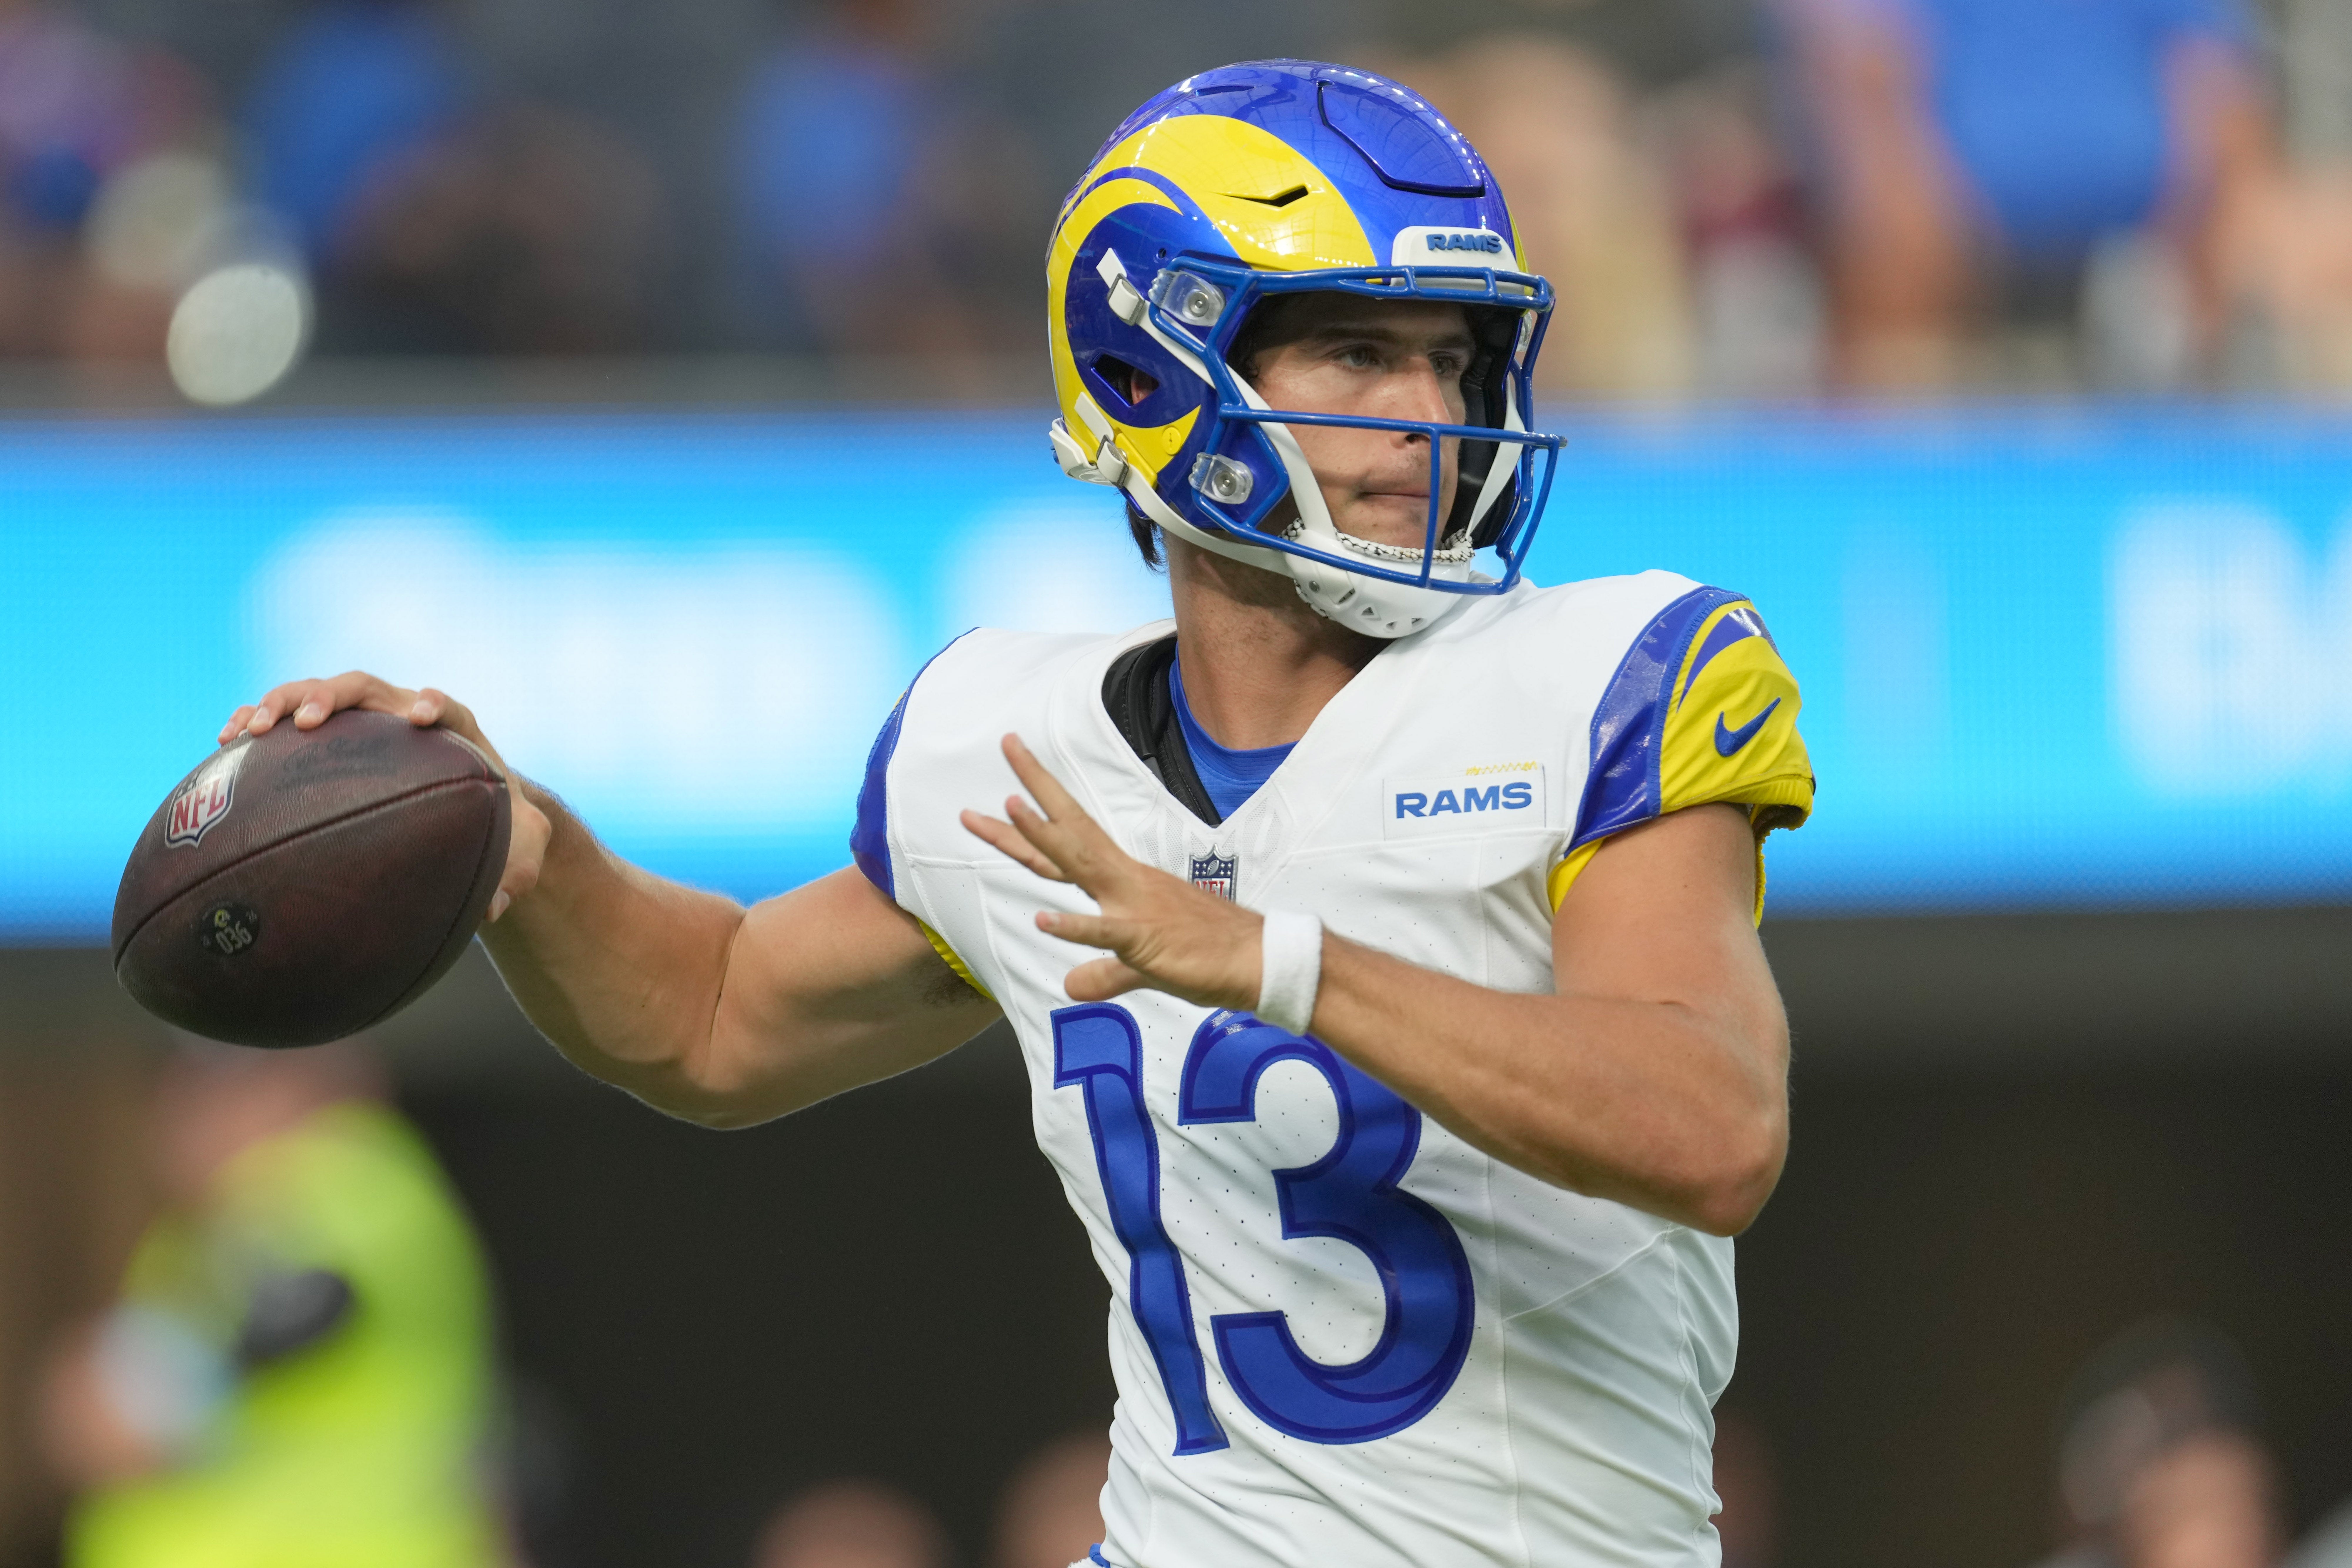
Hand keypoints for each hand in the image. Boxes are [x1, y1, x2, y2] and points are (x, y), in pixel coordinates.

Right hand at [218, 672, 549, 922]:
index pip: (447, 707)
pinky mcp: (326, 738)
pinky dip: (257, 721)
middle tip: (306, 721)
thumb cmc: (493, 830)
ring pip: (316, 694)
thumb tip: (496, 909)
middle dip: (333, 696)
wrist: (459, 813)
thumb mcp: (520, 850)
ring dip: (280, 703)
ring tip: (249, 729)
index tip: (422, 717)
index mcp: (454, 731)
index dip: (434, 704)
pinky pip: (285, 720)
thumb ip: (518, 869)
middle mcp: (400, 715)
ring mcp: (360, 723)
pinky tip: (226, 743)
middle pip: (366, 688)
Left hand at [961, 734, 1263, 1007]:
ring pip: (1082, 863)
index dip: (1036, 819)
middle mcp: (1126, 882)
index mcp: (1124, 882)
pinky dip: (1075, 928)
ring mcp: (1136, 906)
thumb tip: (1072, 986)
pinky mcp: (1147, 940)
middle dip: (1035, 792)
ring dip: (1046, 836)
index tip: (1009, 785)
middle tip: (1007, 744)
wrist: (1258, 961)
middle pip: (1069, 834)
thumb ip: (1104, 972)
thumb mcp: (1143, 965)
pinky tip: (1043, 921)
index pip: (1071, 843)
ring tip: (1010, 806)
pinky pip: (1107, 933)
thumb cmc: (1207, 955)